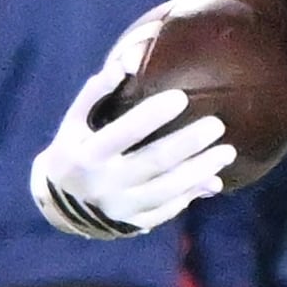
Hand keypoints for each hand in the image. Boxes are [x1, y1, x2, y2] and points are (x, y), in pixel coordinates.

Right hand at [32, 56, 231, 239]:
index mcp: (87, 155)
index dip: (151, 115)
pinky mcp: (133, 224)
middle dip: (188, 144)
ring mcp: (120, 207)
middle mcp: (104, 184)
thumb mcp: (75, 122)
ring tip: (227, 152)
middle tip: (216, 125)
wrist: (60, 204)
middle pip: (153, 163)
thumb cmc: (73, 149)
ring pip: (167, 191)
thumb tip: (127, 61)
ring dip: (199, 171)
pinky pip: (167, 210)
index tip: (181, 97)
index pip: (123, 133)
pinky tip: (211, 180)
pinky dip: (190, 194)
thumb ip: (97, 92)